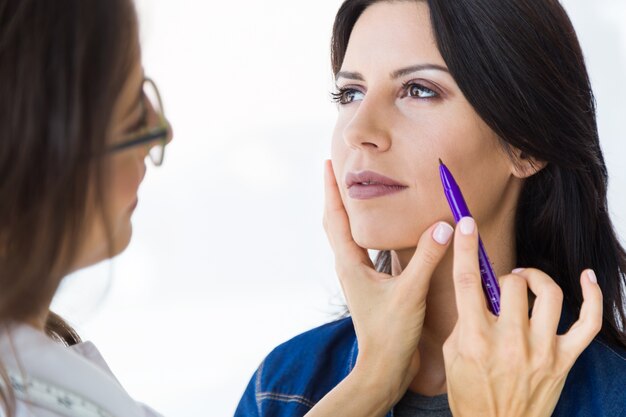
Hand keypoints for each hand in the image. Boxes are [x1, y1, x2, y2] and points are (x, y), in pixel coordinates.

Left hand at [322, 160, 452, 403]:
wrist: (384, 367)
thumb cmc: (391, 333)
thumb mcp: (411, 292)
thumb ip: (427, 258)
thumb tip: (443, 225)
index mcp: (350, 264)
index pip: (336, 217)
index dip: (332, 189)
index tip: (328, 164)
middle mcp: (348, 267)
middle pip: (334, 223)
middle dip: (334, 196)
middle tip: (336, 171)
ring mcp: (356, 276)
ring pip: (344, 236)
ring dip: (345, 212)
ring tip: (352, 193)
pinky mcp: (368, 285)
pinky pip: (359, 249)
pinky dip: (361, 231)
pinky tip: (374, 231)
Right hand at [443, 217, 602, 416]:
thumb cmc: (471, 394)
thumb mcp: (452, 356)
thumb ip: (463, 320)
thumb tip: (478, 290)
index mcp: (475, 339)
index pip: (468, 282)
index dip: (465, 248)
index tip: (465, 224)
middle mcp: (510, 342)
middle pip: (513, 284)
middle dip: (506, 277)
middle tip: (503, 285)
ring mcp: (541, 350)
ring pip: (549, 294)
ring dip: (536, 278)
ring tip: (527, 282)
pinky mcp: (564, 359)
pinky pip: (589, 322)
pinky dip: (592, 296)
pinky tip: (586, 277)